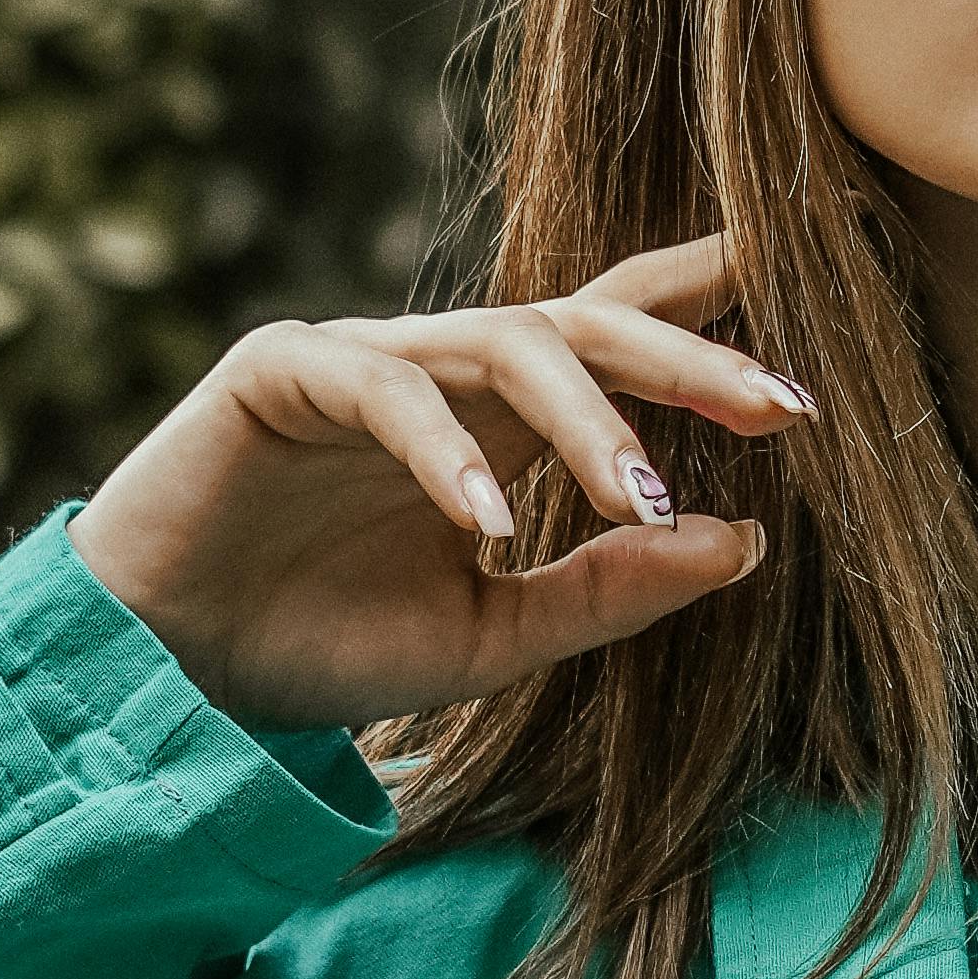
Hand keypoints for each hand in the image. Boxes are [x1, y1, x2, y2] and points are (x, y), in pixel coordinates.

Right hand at [69, 241, 809, 732]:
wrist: (168, 676)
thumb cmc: (324, 643)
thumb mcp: (494, 635)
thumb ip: (610, 588)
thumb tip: (748, 539)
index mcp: (503, 417)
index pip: (618, 334)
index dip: (706, 308)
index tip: (809, 302)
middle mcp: (447, 370)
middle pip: (590, 325)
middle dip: (693, 359)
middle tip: (788, 407)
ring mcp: (365, 356)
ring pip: (503, 343)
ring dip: (588, 419)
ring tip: (643, 494)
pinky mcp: (279, 369)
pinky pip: (385, 386)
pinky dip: (446, 451)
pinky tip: (491, 519)